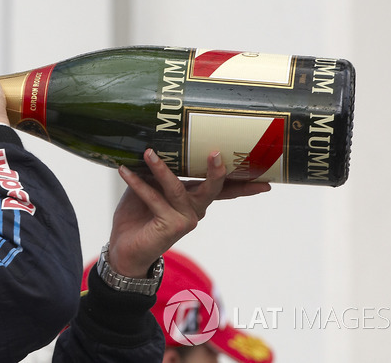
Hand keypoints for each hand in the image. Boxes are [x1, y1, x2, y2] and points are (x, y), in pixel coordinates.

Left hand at [106, 149, 269, 277]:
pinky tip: (125, 170)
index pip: (223, 188)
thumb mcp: (150, 188)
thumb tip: (155, 143)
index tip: (266, 176)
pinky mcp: (170, 226)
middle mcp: (195, 211)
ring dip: (161, 169)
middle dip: (217, 171)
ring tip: (149, 152)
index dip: (243, 181)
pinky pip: (154, 198)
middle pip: (213, 188)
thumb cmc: (138, 215)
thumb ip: (158, 171)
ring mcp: (185, 219)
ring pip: (178, 189)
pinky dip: (138, 183)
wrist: (124, 248)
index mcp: (195, 200)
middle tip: (216, 152)